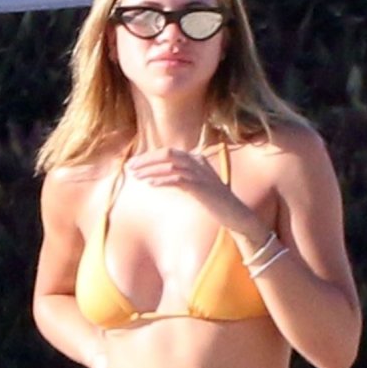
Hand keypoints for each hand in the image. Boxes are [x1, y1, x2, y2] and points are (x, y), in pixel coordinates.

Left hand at [125, 146, 253, 228]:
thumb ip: (182, 177)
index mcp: (197, 159)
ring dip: (150, 170)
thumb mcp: (198, 185)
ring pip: (169, 165)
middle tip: (130, 168)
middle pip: (167, 153)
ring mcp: (201, 174)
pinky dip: (162, 180)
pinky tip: (151, 184)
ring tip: (136, 177)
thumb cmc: (217, 203)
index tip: (134, 164)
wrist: (237, 215)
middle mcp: (199, 162)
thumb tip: (160, 176)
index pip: (169, 152)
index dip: (149, 157)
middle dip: (146, 160)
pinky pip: (177, 179)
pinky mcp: (201, 187)